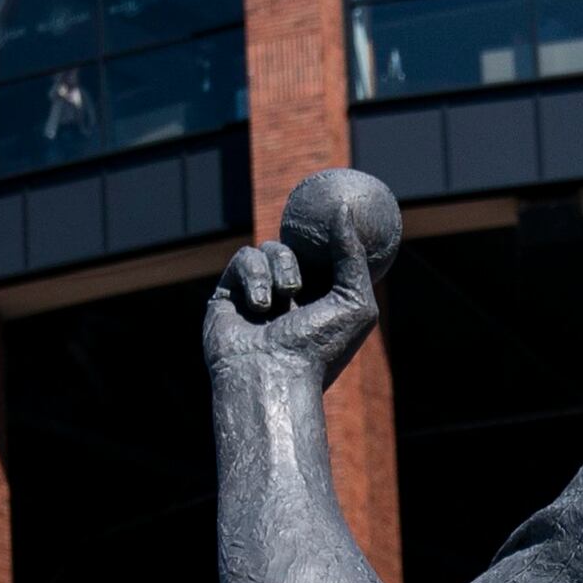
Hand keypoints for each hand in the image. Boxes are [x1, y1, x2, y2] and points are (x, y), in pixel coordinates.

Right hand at [207, 170, 396, 394]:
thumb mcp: (356, 300)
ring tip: (285, 297)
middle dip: (301, 255)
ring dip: (280, 267)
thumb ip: (353, 254)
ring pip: (268, 249)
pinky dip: (254, 275)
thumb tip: (345, 209)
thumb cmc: (319, 346)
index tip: (337, 212)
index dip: (328, 238)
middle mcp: (287, 299)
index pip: (323, 258)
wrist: (272, 374)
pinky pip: (243, 258)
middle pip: (294, 248)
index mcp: (319, 302)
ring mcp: (255, 296)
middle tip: (310, 263)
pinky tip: (261, 304)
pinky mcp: (227, 294)